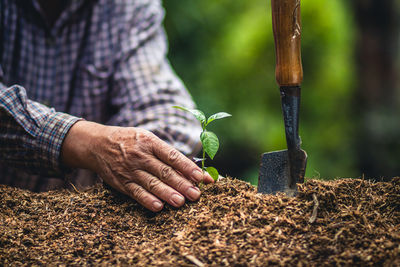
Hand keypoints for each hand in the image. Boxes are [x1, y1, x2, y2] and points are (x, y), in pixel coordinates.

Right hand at [61, 121, 212, 211]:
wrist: (98, 144)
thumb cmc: (131, 141)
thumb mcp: (148, 139)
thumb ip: (168, 153)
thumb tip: (193, 168)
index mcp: (150, 142)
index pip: (172, 155)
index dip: (187, 167)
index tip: (200, 176)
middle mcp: (141, 156)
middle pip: (164, 172)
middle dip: (182, 184)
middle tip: (196, 194)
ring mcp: (130, 170)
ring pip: (152, 184)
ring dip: (167, 194)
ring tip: (181, 202)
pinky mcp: (121, 182)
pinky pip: (136, 193)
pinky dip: (147, 200)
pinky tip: (159, 207)